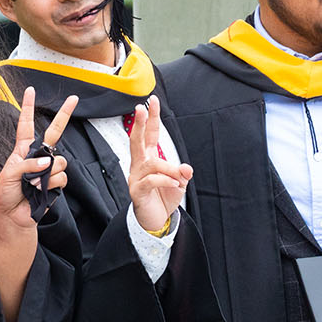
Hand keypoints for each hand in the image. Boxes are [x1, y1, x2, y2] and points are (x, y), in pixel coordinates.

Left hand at [0, 90, 72, 230]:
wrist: (13, 217)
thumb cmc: (5, 195)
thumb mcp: (8, 175)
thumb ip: (27, 165)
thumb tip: (48, 162)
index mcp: (22, 150)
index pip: (26, 125)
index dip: (27, 107)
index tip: (30, 90)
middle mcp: (38, 157)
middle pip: (54, 132)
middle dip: (64, 115)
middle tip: (73, 99)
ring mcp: (48, 170)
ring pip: (60, 160)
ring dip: (46, 173)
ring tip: (32, 184)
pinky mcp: (56, 183)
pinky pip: (61, 177)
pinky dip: (50, 184)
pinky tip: (40, 190)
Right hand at [126, 95, 193, 234]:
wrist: (156, 220)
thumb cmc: (163, 198)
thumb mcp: (179, 183)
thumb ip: (182, 173)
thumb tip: (186, 169)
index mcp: (148, 159)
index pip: (149, 135)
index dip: (151, 118)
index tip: (152, 101)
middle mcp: (139, 165)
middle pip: (137, 141)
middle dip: (141, 124)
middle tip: (142, 108)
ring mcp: (136, 178)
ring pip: (151, 164)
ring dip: (169, 169)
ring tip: (180, 179)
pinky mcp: (137, 191)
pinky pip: (151, 181)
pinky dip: (166, 181)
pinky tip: (175, 185)